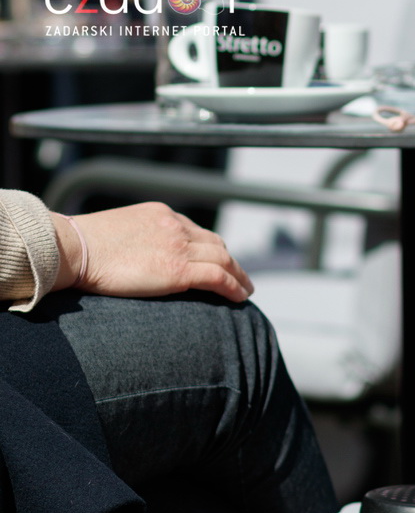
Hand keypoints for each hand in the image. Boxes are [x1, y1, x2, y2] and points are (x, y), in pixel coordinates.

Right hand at [52, 203, 253, 302]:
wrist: (72, 248)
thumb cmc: (82, 246)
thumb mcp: (118, 232)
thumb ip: (139, 239)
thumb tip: (141, 256)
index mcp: (161, 214)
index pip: (195, 231)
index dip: (211, 248)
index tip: (218, 261)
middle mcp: (175, 226)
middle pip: (215, 244)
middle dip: (230, 261)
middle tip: (239, 277)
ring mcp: (179, 247)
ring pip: (223, 260)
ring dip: (239, 276)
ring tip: (245, 290)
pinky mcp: (178, 269)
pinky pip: (219, 278)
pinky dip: (234, 287)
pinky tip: (241, 297)